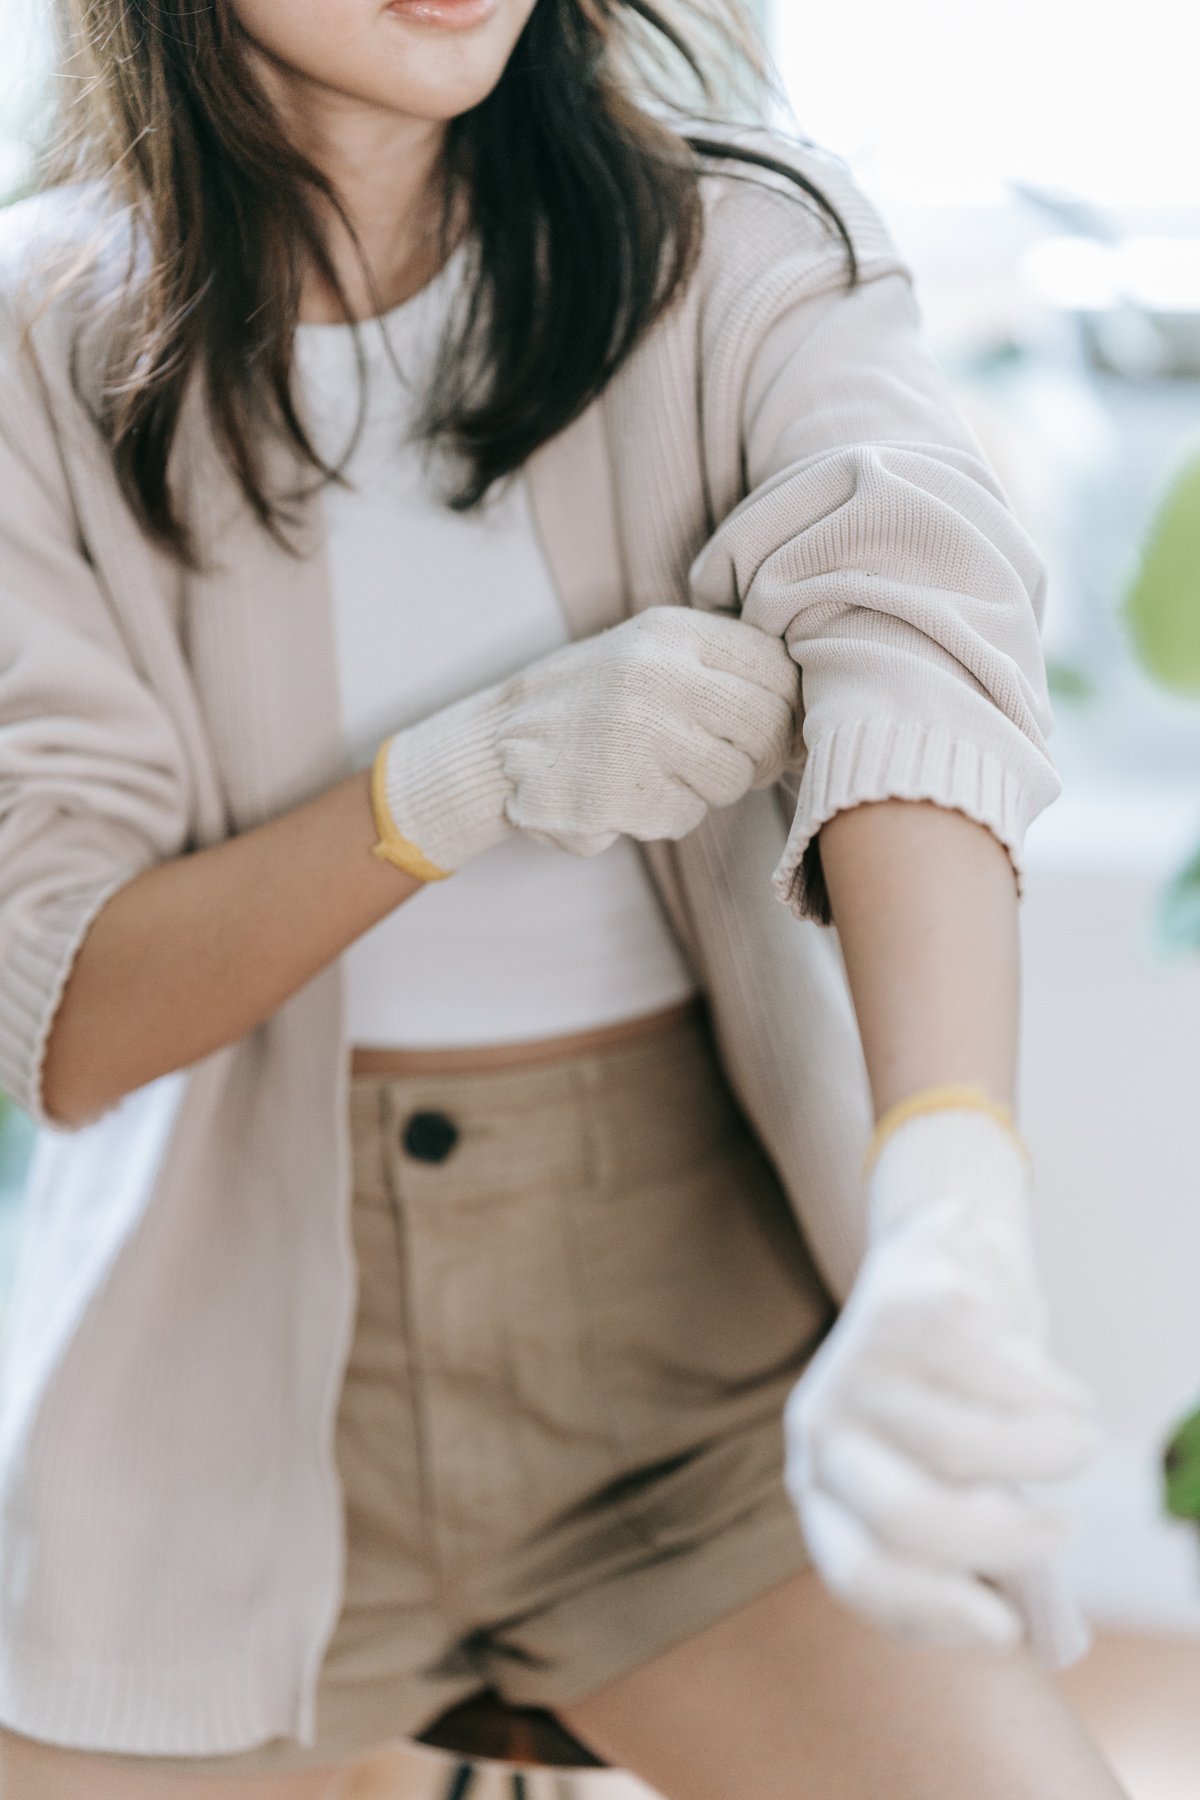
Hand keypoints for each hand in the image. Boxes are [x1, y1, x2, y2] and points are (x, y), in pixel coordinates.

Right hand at [375, 605, 798, 873]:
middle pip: (765, 725)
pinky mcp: (621, 792)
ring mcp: (638, 734)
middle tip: (735, 760)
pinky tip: (635, 795)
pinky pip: (688, 813)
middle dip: (760, 753)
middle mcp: (658, 675)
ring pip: (731, 776)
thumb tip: (808, 700)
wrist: (498, 745)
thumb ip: (721, 663)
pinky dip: (670, 814)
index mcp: (672, 633)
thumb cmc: (594, 701)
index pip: (775, 666)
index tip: (775, 726)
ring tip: (669, 772)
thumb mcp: (649, 651)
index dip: (789, 706)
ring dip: (713, 787)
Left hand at [783, 1106, 1102, 1651]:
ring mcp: (858, 1364)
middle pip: (910, 1518)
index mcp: (820, 1489)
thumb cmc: (951, 1399)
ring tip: (1078, 1444)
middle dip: (1007, 1543)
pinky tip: (1063, 1392)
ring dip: (1052, 1455)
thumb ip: (977, 1553)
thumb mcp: (945, 1479)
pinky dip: (1057, 1396)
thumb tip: (1038, 1636)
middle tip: (1063, 1529)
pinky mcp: (907, 1308)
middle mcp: (821, 1428)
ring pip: (970, 1446)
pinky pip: (1002, 1377)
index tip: (1007, 1633)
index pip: (856, 1571)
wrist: (939, 1263)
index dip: (934, 1614)